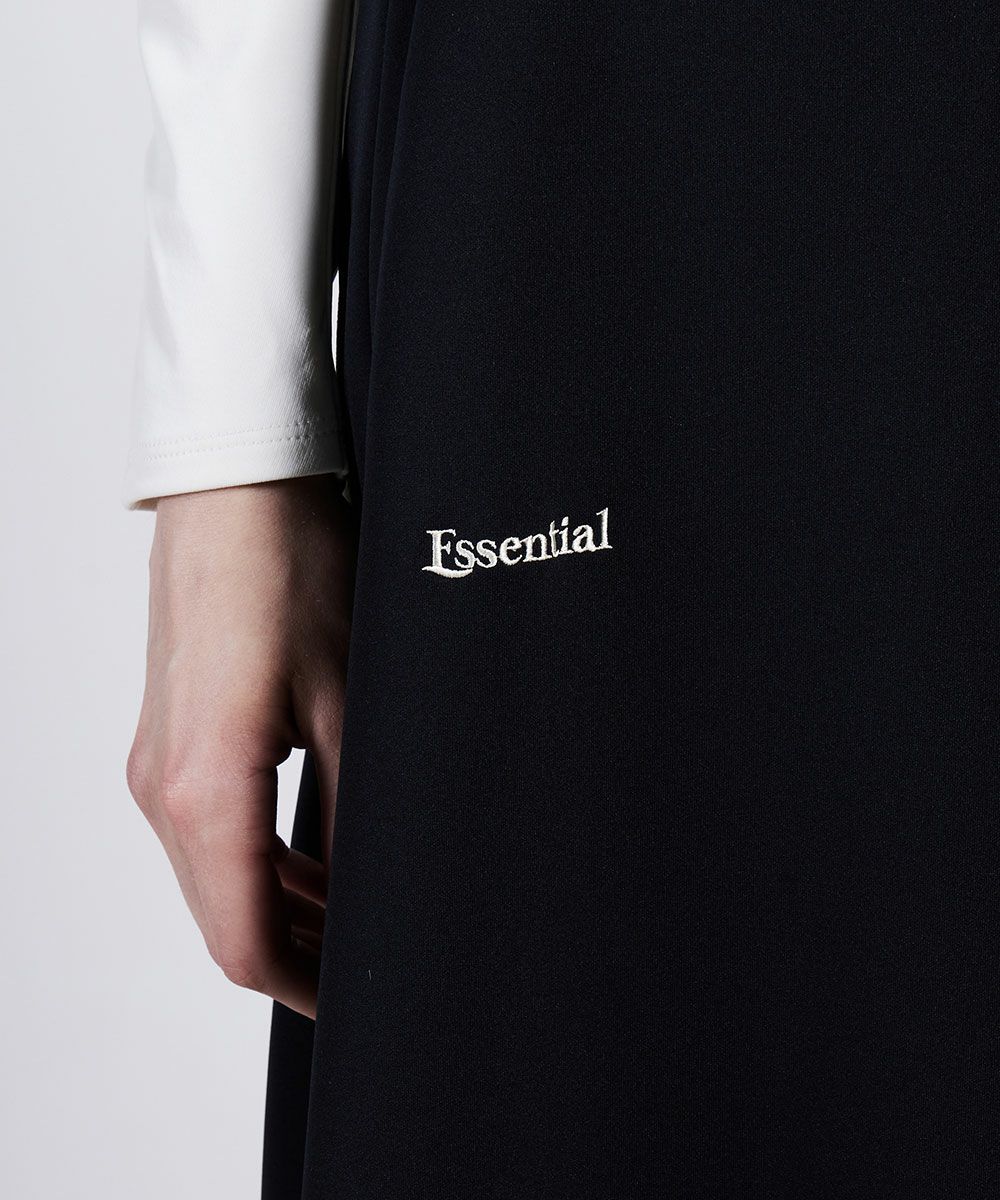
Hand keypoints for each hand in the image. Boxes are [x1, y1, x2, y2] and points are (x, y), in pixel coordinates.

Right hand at [126, 477, 354, 1017]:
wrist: (235, 488)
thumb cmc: (291, 568)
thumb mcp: (352, 696)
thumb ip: (359, 805)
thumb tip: (376, 882)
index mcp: (209, 790)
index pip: (244, 943)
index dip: (303, 989)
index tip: (356, 1000)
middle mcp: (166, 789)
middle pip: (223, 921)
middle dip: (298, 955)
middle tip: (370, 958)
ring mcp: (157, 764)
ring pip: (213, 880)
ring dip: (279, 910)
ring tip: (353, 914)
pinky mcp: (167, 739)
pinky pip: (206, 833)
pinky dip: (257, 864)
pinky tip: (312, 857)